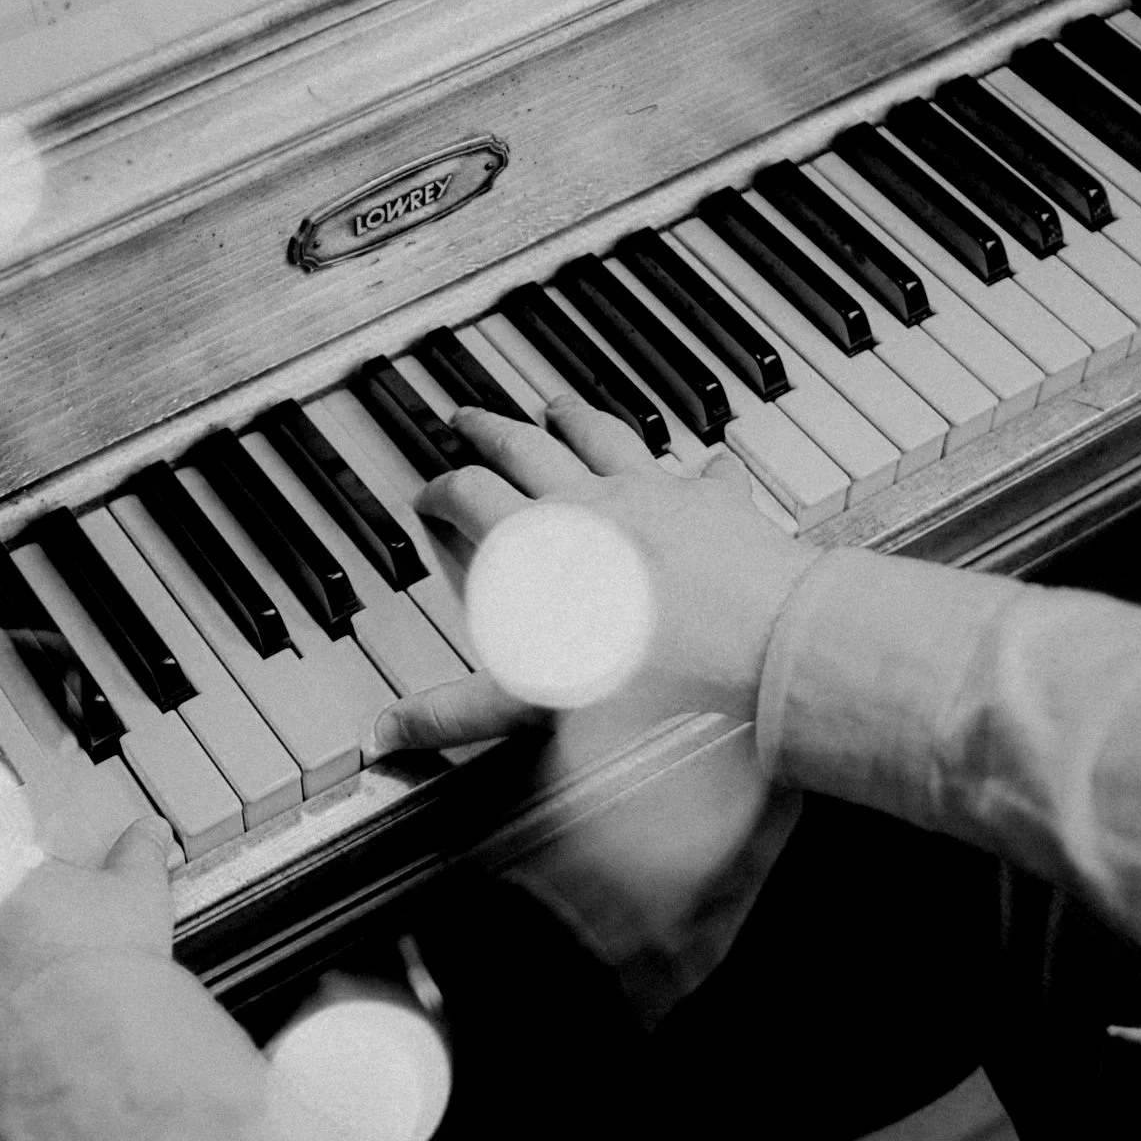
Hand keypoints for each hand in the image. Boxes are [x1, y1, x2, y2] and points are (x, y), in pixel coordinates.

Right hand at [375, 400, 820, 751]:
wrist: (752, 643)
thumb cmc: (650, 671)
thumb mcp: (532, 701)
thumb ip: (456, 714)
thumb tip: (387, 735)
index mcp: (536, 541)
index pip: (471, 496)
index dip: (440, 491)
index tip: (428, 494)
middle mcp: (588, 503)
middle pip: (525, 448)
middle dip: (489, 432)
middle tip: (467, 418)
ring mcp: (654, 494)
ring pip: (602, 437)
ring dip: (574, 419)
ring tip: (558, 405)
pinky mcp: (713, 505)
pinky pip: (704, 474)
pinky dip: (700, 467)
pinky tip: (707, 462)